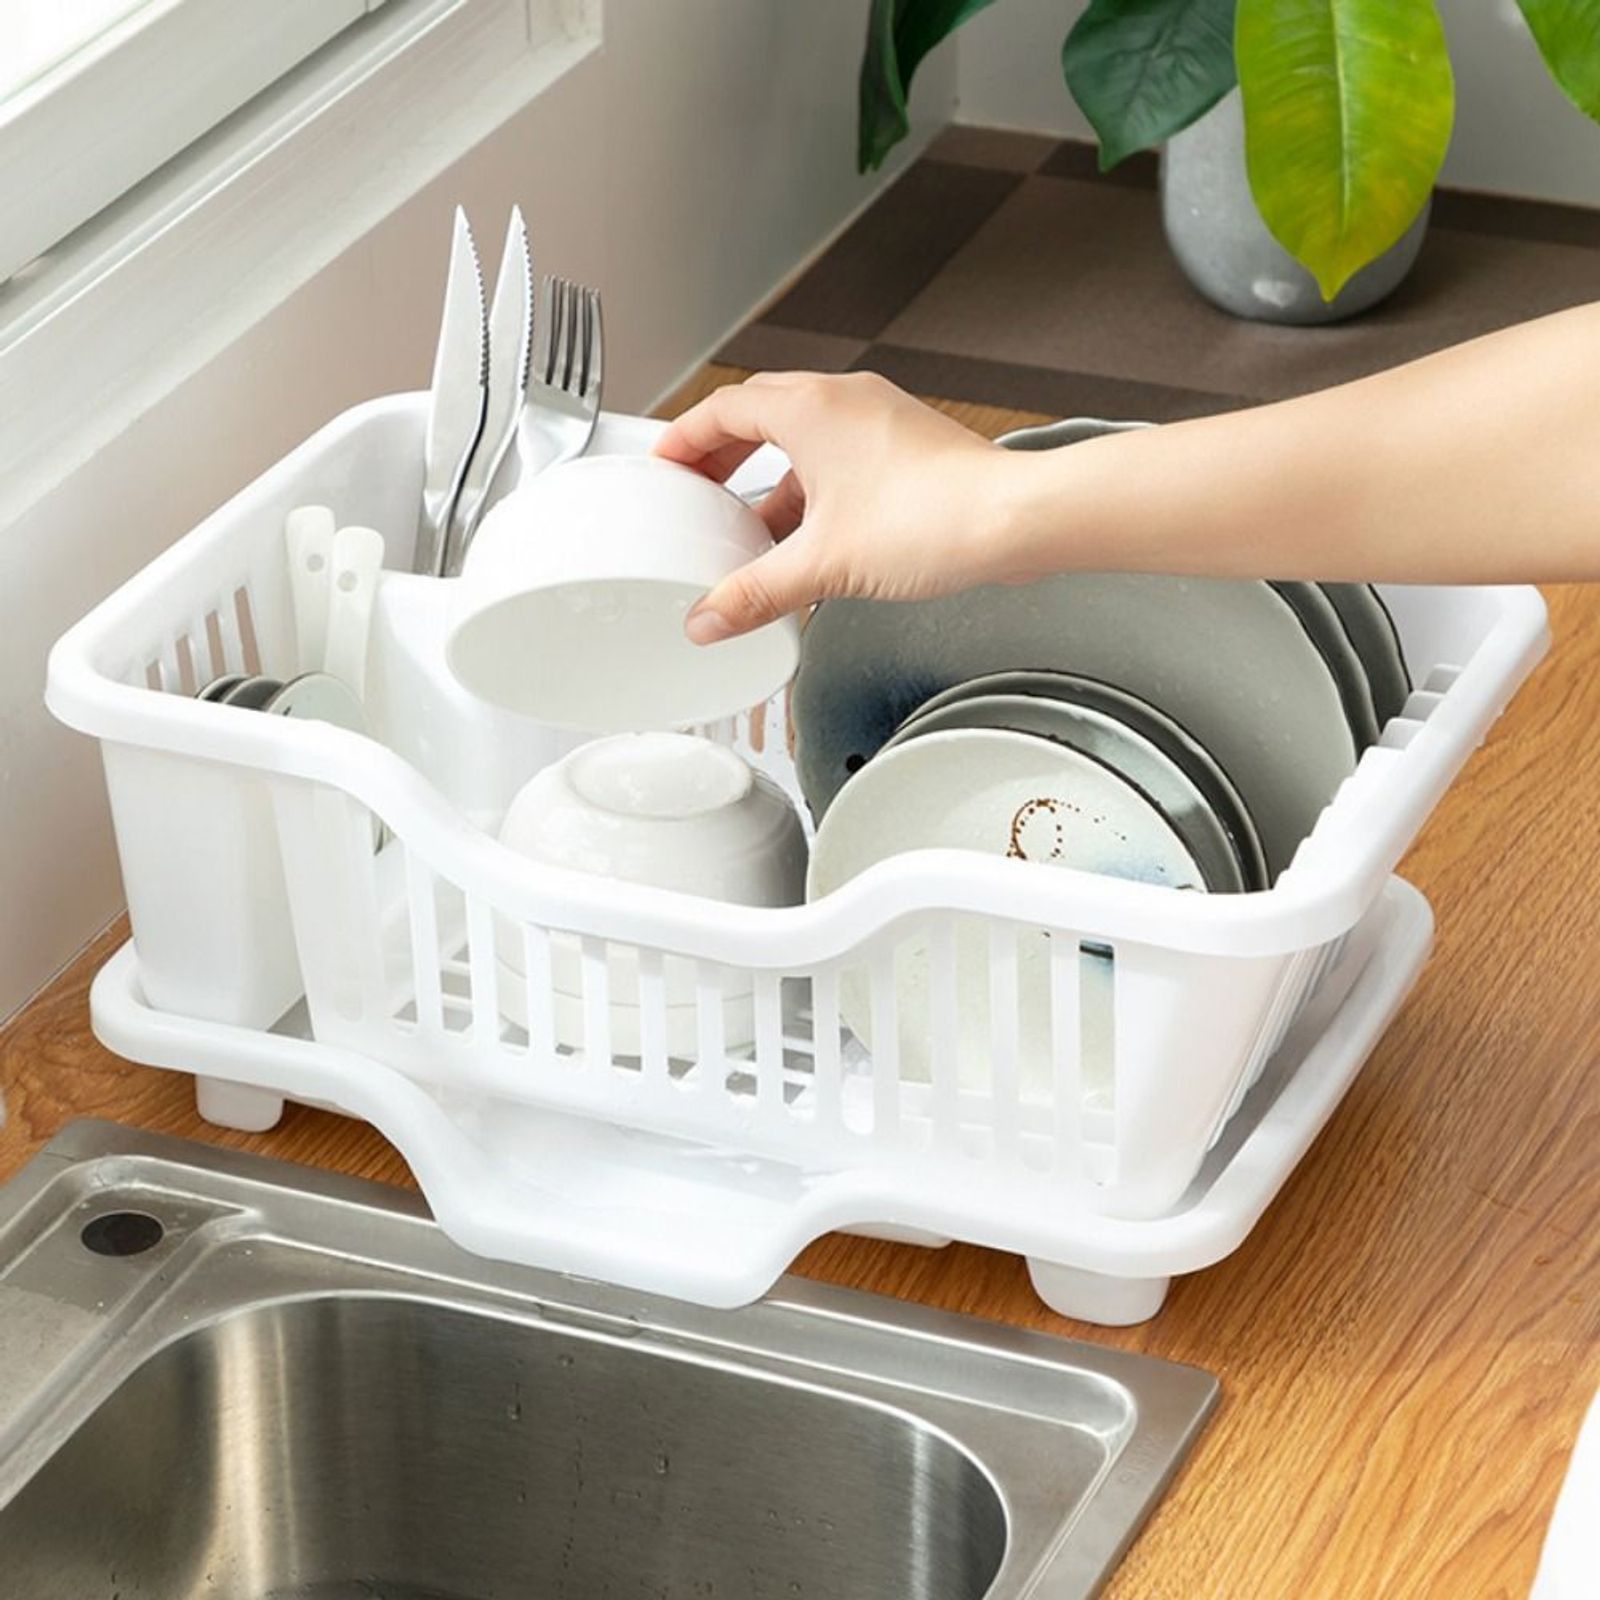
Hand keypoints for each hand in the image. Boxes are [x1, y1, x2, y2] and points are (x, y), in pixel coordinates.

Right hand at [653, 371, 1019, 641]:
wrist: (1014, 520)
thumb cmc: (933, 517)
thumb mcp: (823, 565)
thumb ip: (757, 594)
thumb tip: (711, 618)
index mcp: (810, 407)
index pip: (722, 408)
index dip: (684, 439)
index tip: (666, 465)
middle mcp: (844, 402)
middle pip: (760, 415)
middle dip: (723, 456)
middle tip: (699, 490)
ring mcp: (879, 421)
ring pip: (804, 440)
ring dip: (771, 480)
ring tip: (751, 529)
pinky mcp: (906, 448)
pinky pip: (840, 459)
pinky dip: (813, 491)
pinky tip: (809, 539)